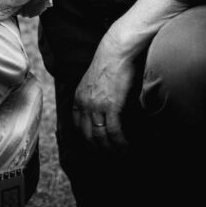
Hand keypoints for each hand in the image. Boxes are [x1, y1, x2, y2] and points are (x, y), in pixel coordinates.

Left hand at [72, 32, 137, 149]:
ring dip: (111, 150)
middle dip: (98, 149)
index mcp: (79, 96)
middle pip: (87, 135)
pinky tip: (127, 148)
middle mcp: (84, 103)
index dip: (87, 139)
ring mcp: (96, 105)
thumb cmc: (111, 63)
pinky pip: (114, 132)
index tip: (97, 146)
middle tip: (110, 156)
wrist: (117, 50)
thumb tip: (106, 115)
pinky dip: (121, 143)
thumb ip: (97, 100)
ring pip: (100, 137)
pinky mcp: (111, 106)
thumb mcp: (96, 83)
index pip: (77, 125)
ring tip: (121, 155)